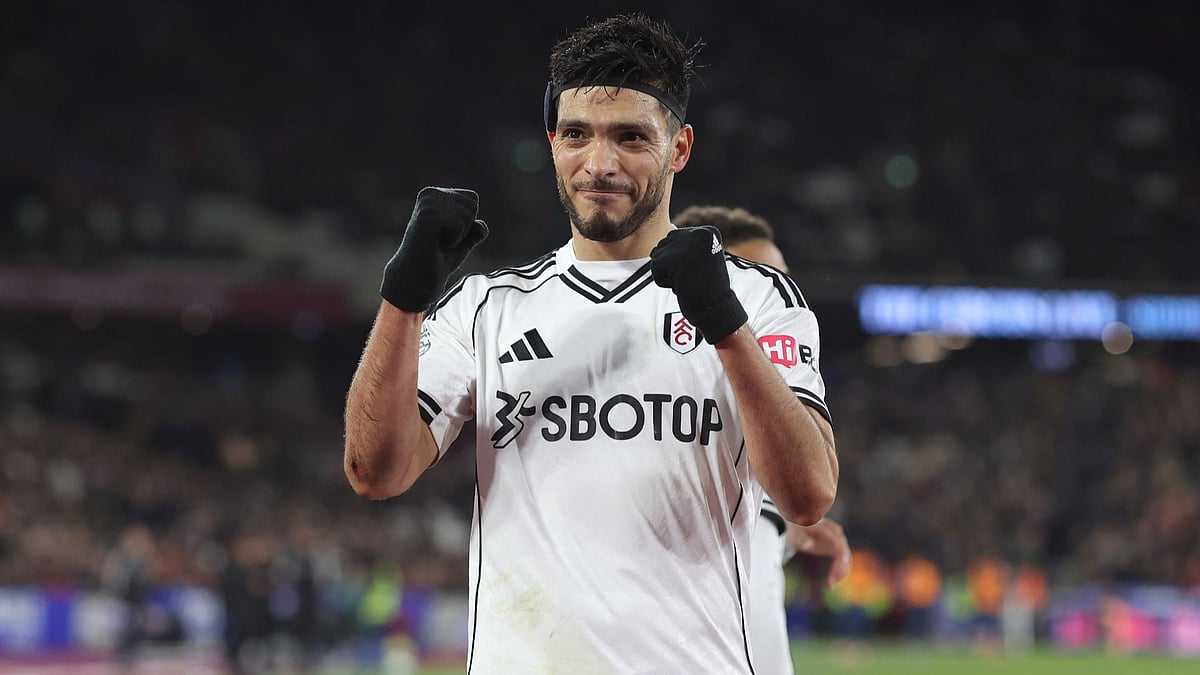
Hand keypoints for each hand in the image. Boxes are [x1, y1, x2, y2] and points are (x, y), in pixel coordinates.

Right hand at [380, 187, 488, 311]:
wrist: (418, 279)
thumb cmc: (438, 259)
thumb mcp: (463, 241)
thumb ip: (475, 230)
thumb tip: (480, 226)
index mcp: (434, 194)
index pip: (472, 199)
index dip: (467, 223)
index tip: (447, 235)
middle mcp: (429, 194)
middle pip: (473, 205)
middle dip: (465, 229)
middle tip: (442, 241)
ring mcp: (427, 204)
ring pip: (468, 215)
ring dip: (459, 236)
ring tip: (438, 243)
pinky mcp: (427, 216)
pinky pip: (460, 225)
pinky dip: (453, 241)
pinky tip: (435, 244)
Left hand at [649, 226, 746, 342]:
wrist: (716, 309)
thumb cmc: (706, 287)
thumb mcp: (701, 258)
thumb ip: (684, 245)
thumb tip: (658, 244)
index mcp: (707, 231)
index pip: (675, 237)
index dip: (681, 259)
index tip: (699, 271)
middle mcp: (698, 233)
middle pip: (664, 244)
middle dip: (672, 265)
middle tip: (692, 277)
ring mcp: (686, 246)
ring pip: (657, 255)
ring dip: (667, 273)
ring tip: (687, 281)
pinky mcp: (674, 259)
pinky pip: (654, 268)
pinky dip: (663, 281)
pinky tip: (681, 286)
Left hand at [786, 518, 850, 586]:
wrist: (796, 526)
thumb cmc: (795, 529)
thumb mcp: (795, 534)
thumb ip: (802, 539)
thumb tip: (810, 545)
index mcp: (827, 528)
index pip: (839, 544)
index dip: (840, 560)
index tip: (835, 573)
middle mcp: (835, 532)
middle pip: (845, 552)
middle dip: (841, 569)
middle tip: (831, 584)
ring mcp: (837, 539)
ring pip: (846, 557)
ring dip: (841, 571)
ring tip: (831, 584)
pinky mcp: (836, 546)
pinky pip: (842, 559)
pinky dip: (840, 570)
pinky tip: (832, 580)